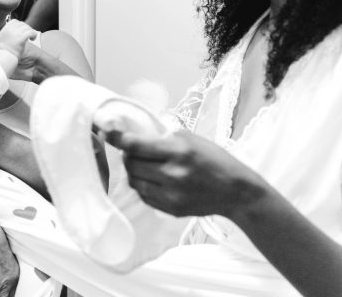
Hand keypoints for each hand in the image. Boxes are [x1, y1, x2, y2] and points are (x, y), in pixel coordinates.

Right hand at [0, 19, 36, 58]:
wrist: (6, 57)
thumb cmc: (7, 49)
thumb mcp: (4, 37)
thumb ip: (10, 30)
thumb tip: (18, 25)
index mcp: (5, 28)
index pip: (15, 21)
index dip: (20, 26)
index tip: (22, 32)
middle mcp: (10, 29)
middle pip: (22, 24)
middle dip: (27, 29)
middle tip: (28, 36)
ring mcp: (15, 33)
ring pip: (28, 28)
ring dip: (31, 32)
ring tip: (31, 38)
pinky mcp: (21, 38)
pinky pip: (31, 32)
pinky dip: (34, 35)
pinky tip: (32, 39)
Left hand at [106, 129, 269, 217]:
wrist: (235, 191)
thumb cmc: (214, 160)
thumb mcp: (190, 139)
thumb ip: (162, 137)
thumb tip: (134, 134)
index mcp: (178, 152)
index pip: (136, 145)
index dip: (117, 138)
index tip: (106, 131)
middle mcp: (172, 175)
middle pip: (131, 165)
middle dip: (128, 155)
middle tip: (134, 150)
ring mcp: (171, 195)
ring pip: (134, 182)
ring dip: (134, 172)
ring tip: (146, 165)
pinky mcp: (170, 209)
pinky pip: (144, 196)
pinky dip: (144, 186)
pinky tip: (155, 179)